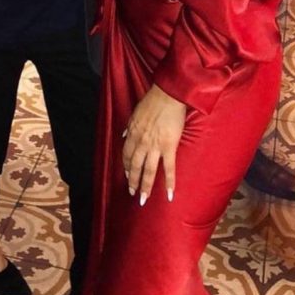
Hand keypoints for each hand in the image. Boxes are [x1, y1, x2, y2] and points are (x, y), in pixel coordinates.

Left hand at [122, 84, 185, 204]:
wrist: (167, 96)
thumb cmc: (152, 101)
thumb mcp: (135, 113)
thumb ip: (130, 126)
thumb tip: (124, 134)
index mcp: (133, 134)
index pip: (126, 154)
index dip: (125, 166)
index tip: (127, 175)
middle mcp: (141, 142)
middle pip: (135, 166)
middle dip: (133, 181)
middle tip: (133, 193)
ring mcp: (155, 146)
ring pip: (148, 171)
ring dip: (146, 186)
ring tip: (144, 199)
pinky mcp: (169, 147)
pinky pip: (169, 168)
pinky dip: (170, 182)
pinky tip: (170, 195)